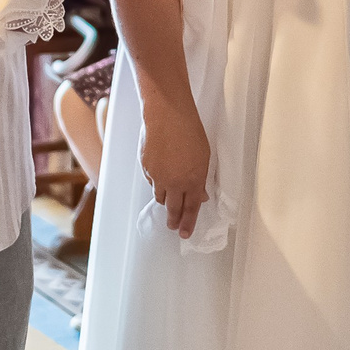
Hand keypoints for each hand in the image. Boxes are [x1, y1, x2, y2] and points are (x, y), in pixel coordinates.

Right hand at [141, 98, 211, 238]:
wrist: (167, 115)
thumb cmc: (190, 131)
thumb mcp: (204, 156)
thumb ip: (201, 179)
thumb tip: (201, 195)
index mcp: (192, 180)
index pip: (191, 208)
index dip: (188, 223)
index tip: (185, 234)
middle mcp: (174, 182)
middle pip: (172, 208)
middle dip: (174, 220)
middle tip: (173, 227)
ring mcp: (157, 176)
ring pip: (160, 196)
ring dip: (166, 200)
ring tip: (169, 201)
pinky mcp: (145, 167)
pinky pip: (152, 182)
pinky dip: (157, 183)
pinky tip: (161, 176)